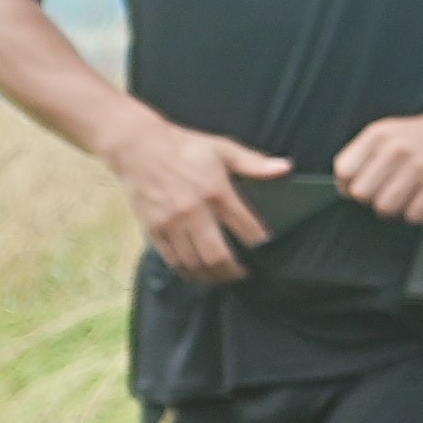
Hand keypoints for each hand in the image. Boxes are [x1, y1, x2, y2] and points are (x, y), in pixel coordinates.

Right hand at [109, 114, 292, 280]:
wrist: (138, 147)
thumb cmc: (184, 147)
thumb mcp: (222, 148)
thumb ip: (254, 163)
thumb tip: (285, 168)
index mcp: (215, 191)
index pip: (245, 228)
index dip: (259, 244)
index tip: (265, 251)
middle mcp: (192, 211)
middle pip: (217, 256)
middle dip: (234, 271)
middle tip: (244, 273)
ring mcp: (170, 223)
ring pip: (195, 263)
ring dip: (212, 276)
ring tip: (224, 275)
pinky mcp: (153, 229)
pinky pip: (173, 261)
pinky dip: (188, 272)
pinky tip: (199, 271)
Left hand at [333, 107, 422, 220]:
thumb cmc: (415, 137)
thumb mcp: (384, 133)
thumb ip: (360, 155)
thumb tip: (344, 190)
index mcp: (378, 135)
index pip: (343, 171)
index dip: (347, 185)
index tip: (359, 186)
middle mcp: (396, 149)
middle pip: (361, 194)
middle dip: (369, 199)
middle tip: (383, 193)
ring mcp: (419, 167)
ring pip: (385, 208)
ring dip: (391, 209)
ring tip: (401, 199)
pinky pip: (414, 216)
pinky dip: (415, 214)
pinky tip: (419, 201)